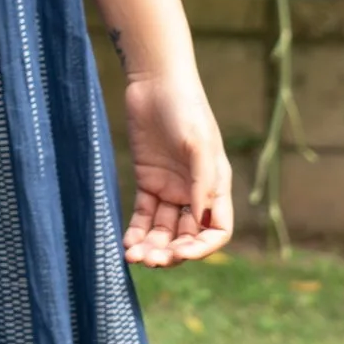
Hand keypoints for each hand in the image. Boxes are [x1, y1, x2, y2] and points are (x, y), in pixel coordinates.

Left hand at [122, 69, 232, 266]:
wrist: (156, 83)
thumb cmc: (185, 108)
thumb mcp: (198, 142)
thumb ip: (202, 181)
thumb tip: (199, 218)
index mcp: (216, 186)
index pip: (216, 230)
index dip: (202, 248)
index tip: (181, 254)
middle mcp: (195, 192)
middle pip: (187, 236)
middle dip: (171, 252)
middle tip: (150, 260)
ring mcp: (171, 188)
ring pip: (164, 230)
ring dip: (151, 246)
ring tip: (134, 256)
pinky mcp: (149, 181)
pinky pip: (144, 215)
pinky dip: (136, 231)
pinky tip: (126, 244)